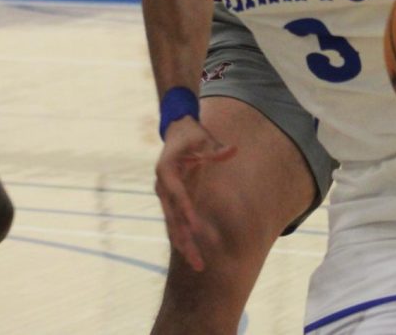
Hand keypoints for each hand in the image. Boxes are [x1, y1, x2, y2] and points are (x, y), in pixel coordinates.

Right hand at [155, 116, 235, 271]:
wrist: (177, 130)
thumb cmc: (192, 134)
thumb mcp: (204, 138)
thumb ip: (217, 149)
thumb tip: (233, 150)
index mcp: (166, 169)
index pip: (177, 195)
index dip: (186, 211)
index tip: (195, 229)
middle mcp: (162, 185)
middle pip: (172, 218)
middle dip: (185, 240)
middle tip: (198, 261)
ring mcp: (164, 194)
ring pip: (173, 224)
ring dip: (184, 245)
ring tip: (197, 264)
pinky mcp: (170, 200)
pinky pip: (175, 222)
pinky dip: (182, 237)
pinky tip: (191, 252)